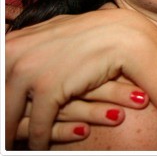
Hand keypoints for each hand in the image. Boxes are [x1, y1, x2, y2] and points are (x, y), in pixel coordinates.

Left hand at [5, 9, 151, 148]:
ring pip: (10, 116)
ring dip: (13, 135)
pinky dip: (40, 141)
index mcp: (11, 43)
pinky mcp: (48, 88)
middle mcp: (13, 54)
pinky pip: (39, 126)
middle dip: (3, 121)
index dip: (0, 98)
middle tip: (6, 135)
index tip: (4, 113)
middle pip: (0, 99)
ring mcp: (29, 71)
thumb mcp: (51, 34)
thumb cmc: (90, 35)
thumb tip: (11, 50)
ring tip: (14, 145)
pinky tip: (41, 148)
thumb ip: (29, 46)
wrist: (122, 34)